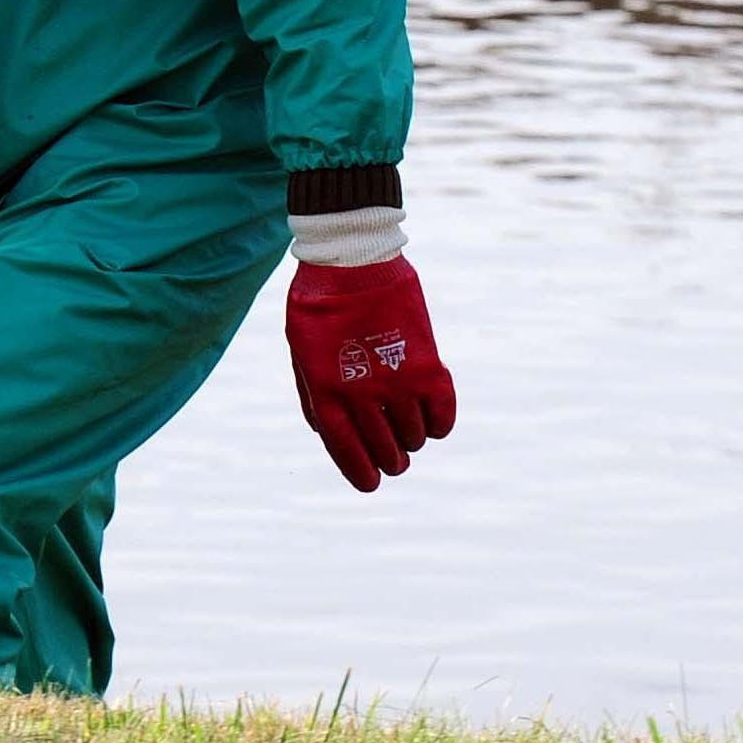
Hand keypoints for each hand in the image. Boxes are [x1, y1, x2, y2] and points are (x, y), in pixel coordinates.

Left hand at [286, 255, 455, 492]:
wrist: (352, 257)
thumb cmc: (319, 302)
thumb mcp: (300, 350)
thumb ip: (313, 394)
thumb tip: (329, 433)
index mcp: (325, 390)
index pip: (347, 451)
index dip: (361, 474)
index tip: (372, 484)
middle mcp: (362, 393)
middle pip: (385, 451)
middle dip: (390, 461)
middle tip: (393, 457)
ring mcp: (398, 381)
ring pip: (414, 438)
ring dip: (411, 439)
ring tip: (405, 425)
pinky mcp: (428, 366)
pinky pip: (442, 415)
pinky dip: (439, 423)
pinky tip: (430, 417)